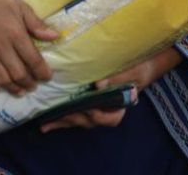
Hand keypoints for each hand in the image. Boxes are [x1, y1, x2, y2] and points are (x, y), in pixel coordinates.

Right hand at [0, 0, 58, 96]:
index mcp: (16, 35)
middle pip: (19, 74)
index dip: (43, 72)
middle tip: (34, 85)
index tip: (47, 77)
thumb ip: (36, 23)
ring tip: (20, 91)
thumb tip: (54, 36)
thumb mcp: (19, 6)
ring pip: (3, 79)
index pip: (33, 60)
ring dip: (14, 89)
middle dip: (29, 83)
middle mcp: (2, 48)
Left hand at [40, 46, 182, 132]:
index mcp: (121, 104)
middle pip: (91, 120)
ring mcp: (98, 107)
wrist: (142, 62)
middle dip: (73, 120)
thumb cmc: (139, 66)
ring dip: (64, 122)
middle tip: (56, 118)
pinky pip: (76, 112)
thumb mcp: (132, 70)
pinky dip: (62, 117)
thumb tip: (98, 84)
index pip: (112, 118)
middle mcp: (108, 109)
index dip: (100, 116)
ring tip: (46, 125)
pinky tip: (48, 121)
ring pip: (81, 119)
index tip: (90, 109)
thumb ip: (117, 78)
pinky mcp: (88, 101)